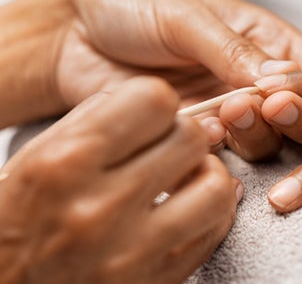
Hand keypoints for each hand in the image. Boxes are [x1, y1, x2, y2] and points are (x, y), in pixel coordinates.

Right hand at [0, 77, 241, 282]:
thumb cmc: (17, 217)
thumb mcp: (36, 157)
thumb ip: (96, 120)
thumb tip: (157, 102)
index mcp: (66, 163)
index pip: (155, 100)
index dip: (159, 102)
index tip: (152, 117)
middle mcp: (101, 207)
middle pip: (191, 138)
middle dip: (184, 134)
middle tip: (171, 146)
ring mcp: (130, 252)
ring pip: (216, 187)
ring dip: (208, 174)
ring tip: (190, 177)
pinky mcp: (154, 282)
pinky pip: (213, 234)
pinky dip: (213, 213)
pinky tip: (195, 207)